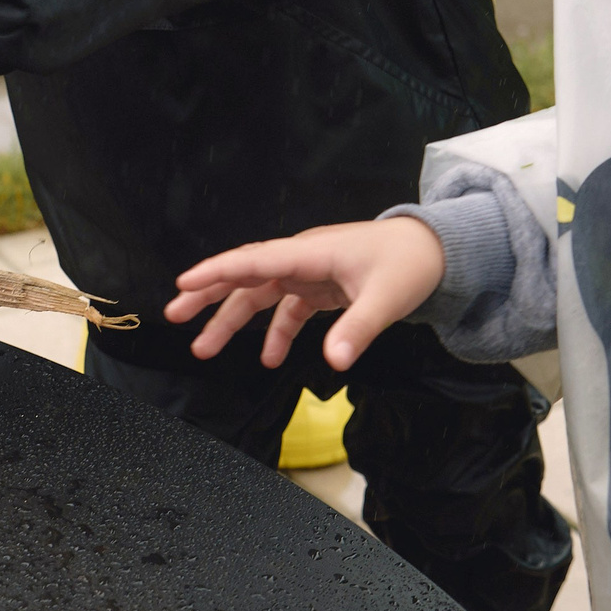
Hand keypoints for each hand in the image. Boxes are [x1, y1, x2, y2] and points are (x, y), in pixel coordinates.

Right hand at [165, 217, 443, 369]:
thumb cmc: (409, 263)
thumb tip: (334, 361)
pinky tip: (269, 358)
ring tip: (204, 349)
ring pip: (260, 295)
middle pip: (245, 276)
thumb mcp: (386, 299)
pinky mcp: (320, 287)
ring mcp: (308, 273)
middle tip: (175, 316)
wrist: (436, 249)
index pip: (254, 261)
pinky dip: (275, 333)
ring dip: (232, 320)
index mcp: (310, 254)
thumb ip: (356, 330)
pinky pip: (287, 309)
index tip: (183, 284)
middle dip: (208, 295)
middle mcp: (301, 260)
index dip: (217, 272)